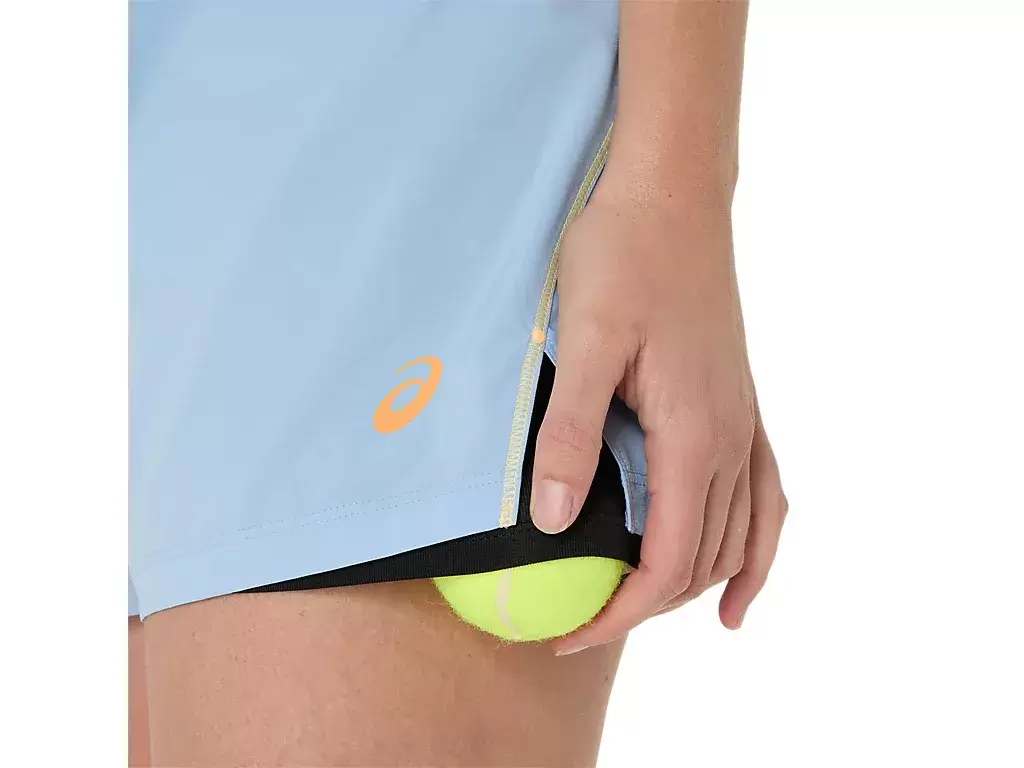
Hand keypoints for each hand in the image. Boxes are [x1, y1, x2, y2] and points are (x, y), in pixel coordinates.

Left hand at [528, 187, 786, 653]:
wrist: (672, 191)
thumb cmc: (623, 255)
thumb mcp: (582, 341)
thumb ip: (568, 432)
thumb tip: (553, 522)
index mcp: (693, 433)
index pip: (669, 560)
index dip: (621, 611)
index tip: (569, 633)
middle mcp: (730, 437)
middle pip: (704, 558)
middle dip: (647, 605)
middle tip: (583, 622)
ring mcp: (743, 419)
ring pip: (738, 534)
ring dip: (696, 583)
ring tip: (646, 611)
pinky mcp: (738, 400)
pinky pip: (766, 494)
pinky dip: (758, 547)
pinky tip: (741, 578)